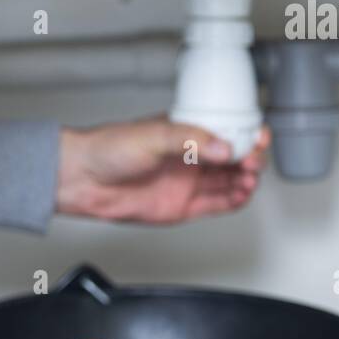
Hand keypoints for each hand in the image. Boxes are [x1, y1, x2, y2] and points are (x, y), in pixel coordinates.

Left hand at [56, 117, 270, 223]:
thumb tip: (222, 146)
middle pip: (234, 159)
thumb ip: (190, 140)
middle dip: (250, 157)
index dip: (246, 133)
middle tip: (252, 158)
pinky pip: (217, 204)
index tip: (257, 135)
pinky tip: (242, 193)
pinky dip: (234, 200)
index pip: (226, 132)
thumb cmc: (108, 149)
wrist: (82, 178)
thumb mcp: (153, 135)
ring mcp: (187, 182)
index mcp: (185, 133)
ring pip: (230, 182)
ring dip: (246, 179)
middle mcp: (189, 158)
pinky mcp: (182, 206)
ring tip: (249, 176)